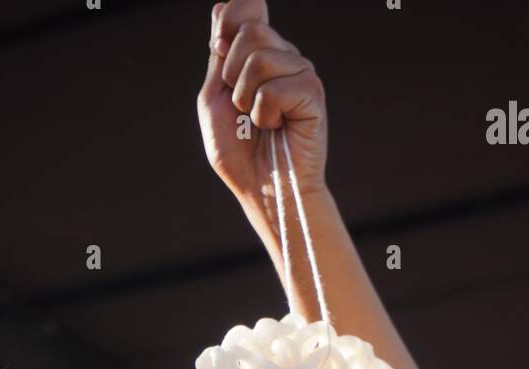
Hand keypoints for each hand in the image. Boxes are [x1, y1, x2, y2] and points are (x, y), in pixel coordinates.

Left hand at [198, 0, 327, 225]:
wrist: (263, 190)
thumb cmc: (239, 152)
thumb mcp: (215, 99)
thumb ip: (218, 56)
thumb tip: (222, 6)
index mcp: (259, 53)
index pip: (246, 7)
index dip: (228, 21)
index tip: (220, 52)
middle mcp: (283, 57)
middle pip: (250, 31)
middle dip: (233, 75)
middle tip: (242, 107)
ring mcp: (301, 73)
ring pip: (260, 57)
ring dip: (246, 98)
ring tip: (259, 121)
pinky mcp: (313, 94)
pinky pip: (275, 88)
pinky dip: (265, 114)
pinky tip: (276, 127)